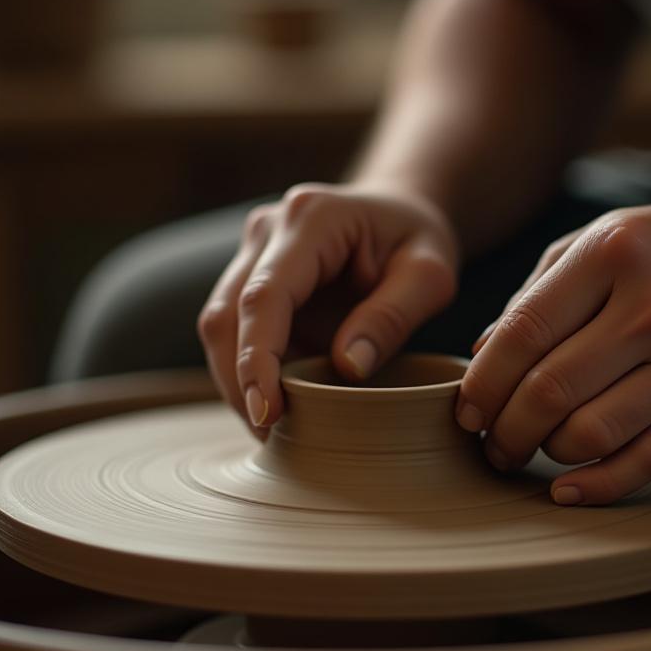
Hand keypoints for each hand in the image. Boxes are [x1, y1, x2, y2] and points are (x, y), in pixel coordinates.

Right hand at [198, 183, 458, 438]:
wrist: (401, 214)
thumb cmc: (418, 242)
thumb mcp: (430, 274)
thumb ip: (392, 316)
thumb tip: (347, 368)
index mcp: (312, 218)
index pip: (265, 296)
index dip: (257, 359)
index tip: (267, 413)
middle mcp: (269, 229)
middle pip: (227, 313)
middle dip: (239, 381)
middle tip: (271, 436)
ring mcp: (253, 252)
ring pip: (220, 325)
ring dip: (238, 380)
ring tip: (273, 428)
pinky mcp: (250, 278)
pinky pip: (234, 331)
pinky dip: (249, 371)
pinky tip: (276, 402)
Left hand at [456, 202, 650, 504]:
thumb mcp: (606, 240)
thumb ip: (538, 292)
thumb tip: (479, 355)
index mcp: (613, 254)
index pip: (524, 333)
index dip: (483, 383)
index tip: (466, 411)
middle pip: (550, 391)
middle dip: (504, 431)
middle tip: (491, 444)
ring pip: (591, 434)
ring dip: (544, 456)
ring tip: (529, 453)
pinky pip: (647, 461)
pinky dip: (597, 486)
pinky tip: (566, 490)